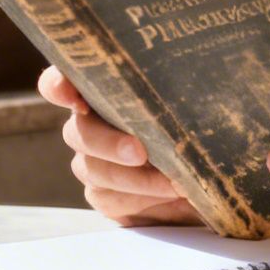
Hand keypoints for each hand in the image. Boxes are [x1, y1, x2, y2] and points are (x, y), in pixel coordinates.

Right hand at [38, 67, 200, 225]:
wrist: (211, 172)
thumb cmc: (200, 127)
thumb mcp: (198, 102)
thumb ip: (185, 89)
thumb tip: (201, 70)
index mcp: (104, 90)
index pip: (62, 82)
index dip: (58, 86)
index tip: (71, 95)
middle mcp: (89, 125)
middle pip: (79, 132)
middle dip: (108, 143)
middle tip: (139, 152)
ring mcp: (92, 162)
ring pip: (95, 170)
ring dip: (136, 179)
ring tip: (175, 183)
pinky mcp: (104, 195)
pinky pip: (110, 199)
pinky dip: (142, 198)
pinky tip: (170, 196)